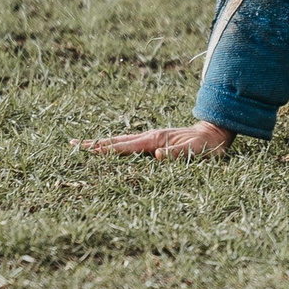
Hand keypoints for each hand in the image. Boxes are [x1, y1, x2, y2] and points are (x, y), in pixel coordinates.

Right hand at [77, 120, 233, 159]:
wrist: (217, 133)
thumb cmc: (208, 146)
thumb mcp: (197, 151)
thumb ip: (179, 154)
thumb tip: (159, 155)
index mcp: (155, 140)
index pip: (124, 147)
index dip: (105, 150)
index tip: (85, 150)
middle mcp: (150, 138)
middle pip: (117, 142)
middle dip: (95, 144)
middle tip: (72, 145)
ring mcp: (152, 139)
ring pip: (122, 142)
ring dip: (102, 144)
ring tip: (84, 146)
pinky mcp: (156, 142)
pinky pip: (131, 145)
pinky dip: (115, 147)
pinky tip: (109, 150)